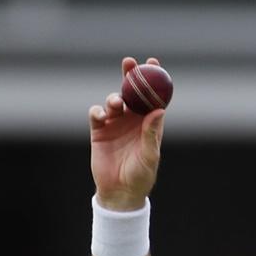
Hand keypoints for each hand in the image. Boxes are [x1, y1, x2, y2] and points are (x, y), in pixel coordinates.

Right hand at [89, 57, 166, 210]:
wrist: (120, 193)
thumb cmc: (140, 177)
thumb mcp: (149, 156)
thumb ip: (152, 134)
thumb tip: (159, 110)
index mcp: (149, 124)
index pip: (152, 97)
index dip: (153, 80)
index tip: (154, 64)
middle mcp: (132, 120)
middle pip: (131, 92)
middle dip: (130, 76)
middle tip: (129, 63)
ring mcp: (115, 124)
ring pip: (114, 101)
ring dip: (114, 97)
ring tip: (116, 103)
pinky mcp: (99, 131)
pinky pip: (96, 114)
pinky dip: (98, 111)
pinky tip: (102, 115)